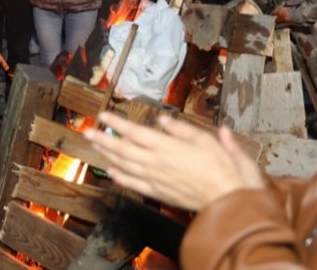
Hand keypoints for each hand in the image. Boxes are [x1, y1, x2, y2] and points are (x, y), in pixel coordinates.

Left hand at [85, 112, 263, 211]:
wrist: (229, 201)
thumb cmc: (223, 168)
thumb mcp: (207, 140)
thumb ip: (182, 130)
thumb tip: (163, 120)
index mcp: (167, 147)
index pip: (134, 132)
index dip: (117, 123)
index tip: (103, 115)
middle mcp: (156, 163)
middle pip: (122, 149)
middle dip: (103, 139)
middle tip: (87, 131)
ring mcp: (155, 180)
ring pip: (124, 165)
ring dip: (107, 154)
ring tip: (94, 146)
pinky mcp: (159, 194)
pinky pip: (133, 184)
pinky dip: (120, 177)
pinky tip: (111, 171)